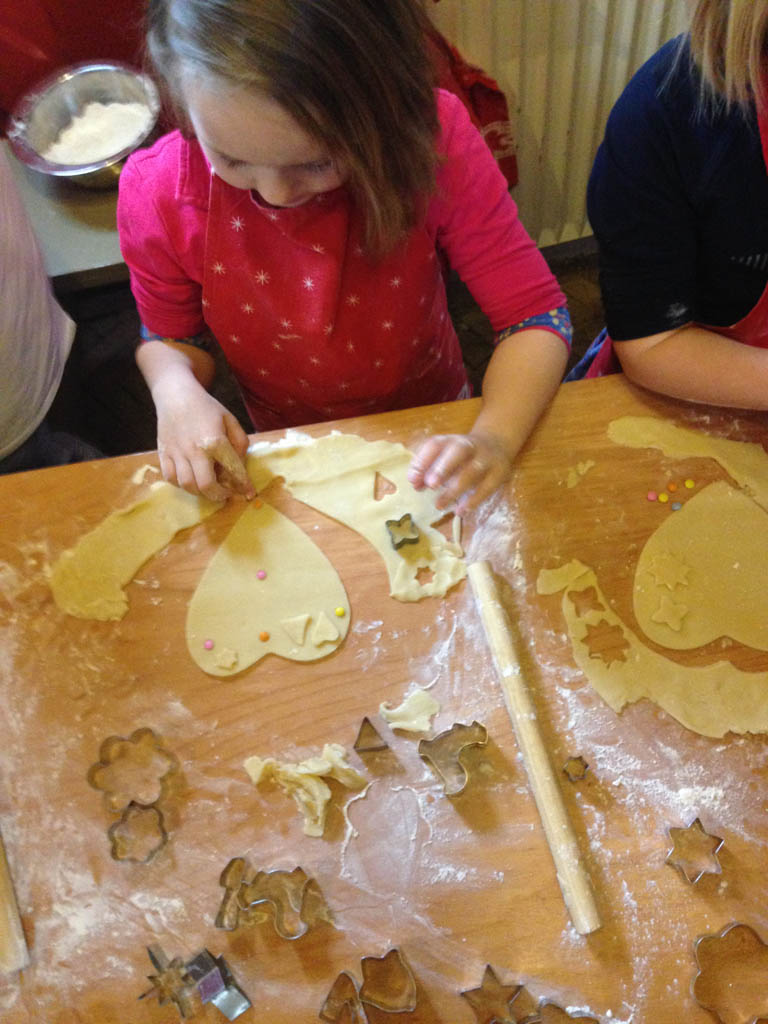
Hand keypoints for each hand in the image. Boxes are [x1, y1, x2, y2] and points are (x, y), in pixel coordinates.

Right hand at [153, 377, 252, 500]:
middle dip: (218, 495)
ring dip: (200, 492)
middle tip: (225, 494)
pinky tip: (191, 479)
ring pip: (187, 485)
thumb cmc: (206, 407)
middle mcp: (195, 451)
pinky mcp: (163, 454)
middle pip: (206, 486)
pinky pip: (170, 478)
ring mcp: (177, 453)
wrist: (175, 395)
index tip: (248, 493)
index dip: (243, 485)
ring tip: (208, 488)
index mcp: (215, 441)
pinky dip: (181, 484)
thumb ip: (240, 441)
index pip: (232, 470)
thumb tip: (240, 463)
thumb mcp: (230, 419)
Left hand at [408, 431, 511, 512]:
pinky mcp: (499, 473)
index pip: (435, 445)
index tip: (412, 480)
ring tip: (439, 505)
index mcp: (451, 440)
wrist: (497, 443)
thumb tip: (415, 484)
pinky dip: (474, 500)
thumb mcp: (444, 457)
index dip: (423, 461)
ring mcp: (486, 458)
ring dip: (455, 489)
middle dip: (443, 467)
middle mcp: (469, 445)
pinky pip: (487, 486)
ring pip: (472, 471)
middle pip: (458, 451)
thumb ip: (428, 469)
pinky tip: (461, 510)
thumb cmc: (462, 456)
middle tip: (431, 484)